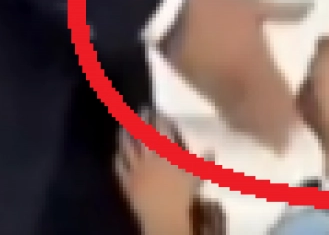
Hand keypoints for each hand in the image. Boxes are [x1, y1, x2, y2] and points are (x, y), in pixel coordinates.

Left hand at [117, 117, 200, 234]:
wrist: (164, 216)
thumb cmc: (182, 196)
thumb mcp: (196, 178)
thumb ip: (203, 162)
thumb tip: (212, 149)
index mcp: (166, 155)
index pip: (162, 132)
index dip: (158, 120)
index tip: (156, 111)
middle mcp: (149, 158)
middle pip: (144, 136)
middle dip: (142, 122)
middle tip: (140, 111)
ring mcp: (136, 170)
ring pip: (128, 148)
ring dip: (125, 136)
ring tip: (123, 127)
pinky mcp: (127, 182)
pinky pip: (120, 168)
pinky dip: (118, 159)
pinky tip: (116, 154)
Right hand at [164, 0, 308, 147]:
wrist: (166, 13)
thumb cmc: (213, 6)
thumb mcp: (251, 3)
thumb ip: (282, 10)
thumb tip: (311, 8)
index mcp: (257, 65)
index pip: (279, 101)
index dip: (289, 118)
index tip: (300, 128)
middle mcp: (240, 86)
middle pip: (260, 117)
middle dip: (272, 132)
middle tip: (283, 145)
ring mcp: (217, 90)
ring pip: (239, 120)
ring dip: (253, 132)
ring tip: (264, 140)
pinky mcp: (198, 89)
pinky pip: (221, 112)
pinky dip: (233, 121)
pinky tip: (236, 123)